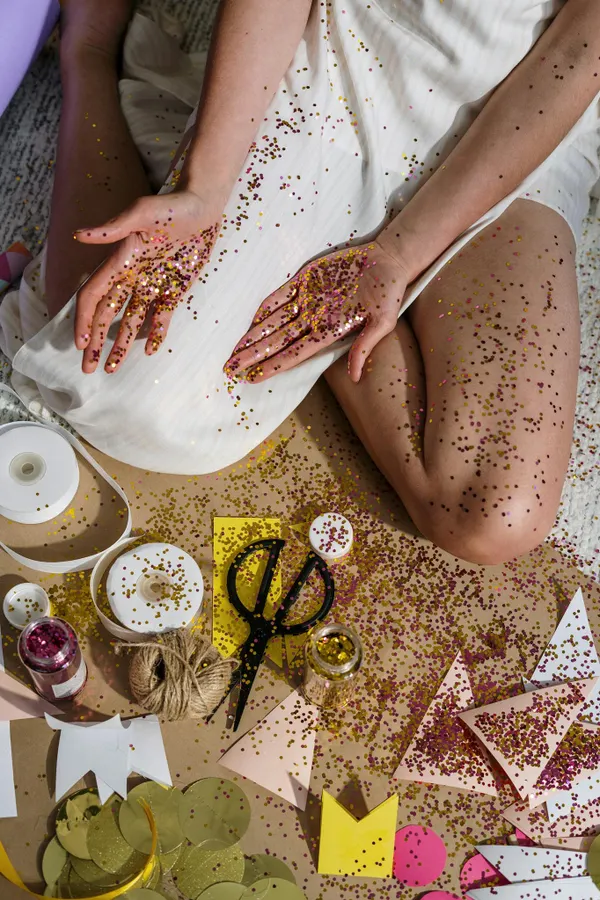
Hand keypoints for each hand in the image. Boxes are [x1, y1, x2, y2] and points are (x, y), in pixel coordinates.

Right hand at [74, 190, 221, 372]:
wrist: (204, 207)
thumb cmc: (172, 205)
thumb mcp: (142, 213)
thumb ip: (113, 227)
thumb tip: (80, 234)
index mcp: (119, 262)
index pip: (93, 296)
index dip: (83, 320)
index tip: (80, 342)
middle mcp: (131, 278)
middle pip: (106, 315)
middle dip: (95, 341)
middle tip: (87, 368)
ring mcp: (152, 286)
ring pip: (131, 321)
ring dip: (120, 345)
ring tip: (112, 368)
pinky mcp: (174, 290)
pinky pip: (161, 317)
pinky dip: (155, 334)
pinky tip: (149, 351)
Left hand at [224, 237, 411, 383]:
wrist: (388, 260)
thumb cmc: (388, 292)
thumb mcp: (384, 321)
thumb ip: (365, 346)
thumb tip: (354, 377)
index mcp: (329, 331)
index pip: (294, 353)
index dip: (272, 366)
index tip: (253, 378)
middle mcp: (314, 319)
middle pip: (277, 342)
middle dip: (253, 356)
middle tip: (230, 370)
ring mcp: (308, 300)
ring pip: (274, 321)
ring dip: (254, 336)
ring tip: (233, 352)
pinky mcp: (306, 280)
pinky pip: (280, 296)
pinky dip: (264, 308)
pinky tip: (250, 321)